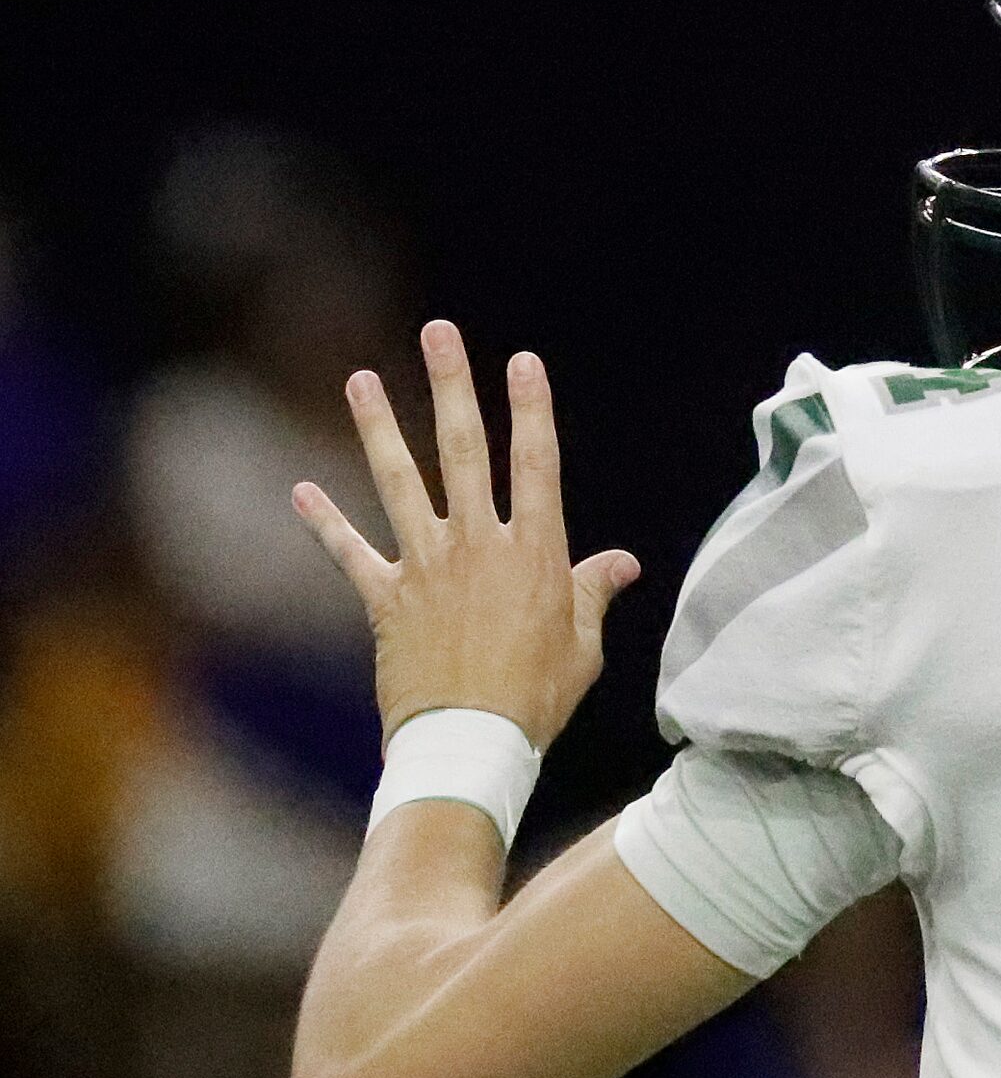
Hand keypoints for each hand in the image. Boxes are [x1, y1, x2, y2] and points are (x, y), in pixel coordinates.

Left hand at [294, 320, 641, 749]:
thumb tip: (622, 562)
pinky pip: (349, 553)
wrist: (469, 742)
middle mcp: (478, 544)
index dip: (531, 408)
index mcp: (535, 552)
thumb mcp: (584, 645)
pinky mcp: (385, 599)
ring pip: (399, 482)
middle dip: (451, 386)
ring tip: (360, 379)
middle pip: (463, 450)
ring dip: (377, 427)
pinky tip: (300, 491)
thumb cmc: (537, 698)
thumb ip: (593, 592)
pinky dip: (324, 523)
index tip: (522, 361)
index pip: (536, 463)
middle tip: (438, 334)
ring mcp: (426, 566)